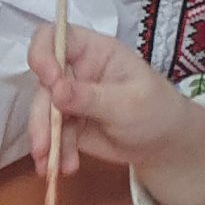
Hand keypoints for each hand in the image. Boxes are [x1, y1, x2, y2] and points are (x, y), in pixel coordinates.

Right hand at [30, 24, 204, 204]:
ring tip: (52, 165)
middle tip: (44, 144)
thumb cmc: (156, 110)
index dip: (44, 54)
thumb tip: (56, 90)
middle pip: (43, 83)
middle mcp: (76, 71)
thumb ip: (91, 97)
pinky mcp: (69, 124)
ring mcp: (70, 99)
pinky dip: (54, 153)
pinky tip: (65, 167)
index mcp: (94, 52)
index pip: (55, 36)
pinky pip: (52, 136)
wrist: (164, 144)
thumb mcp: (128, 103)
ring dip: (44, 140)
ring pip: (43, 113)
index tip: (49, 81)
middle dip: (40, 115)